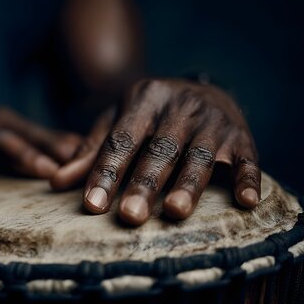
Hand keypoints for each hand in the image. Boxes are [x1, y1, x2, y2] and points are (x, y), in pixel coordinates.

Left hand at [51, 78, 259, 224]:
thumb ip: (91, 152)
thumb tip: (55, 182)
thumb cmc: (149, 114)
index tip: (92, 205)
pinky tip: (246, 202)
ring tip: (175, 213)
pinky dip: (248, 179)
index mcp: (143, 99)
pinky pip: (248, 158)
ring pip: (200, 155)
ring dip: (189, 185)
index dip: (105, 173)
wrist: (200, 87)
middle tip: (131, 217)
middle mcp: (179, 107)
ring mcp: (213, 120)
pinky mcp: (242, 135)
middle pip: (160, 150)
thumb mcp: (117, 122)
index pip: (121, 140)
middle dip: (145, 184)